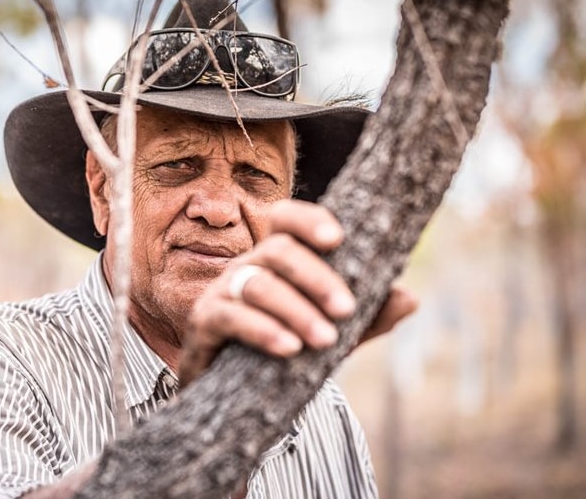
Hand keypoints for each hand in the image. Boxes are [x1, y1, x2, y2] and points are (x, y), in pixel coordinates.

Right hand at [178, 200, 416, 387]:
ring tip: (326, 339)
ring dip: (296, 310)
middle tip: (347, 309)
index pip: (285, 219)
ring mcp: (223, 291)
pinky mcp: (205, 322)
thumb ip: (368, 318)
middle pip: (277, 251)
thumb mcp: (335, 334)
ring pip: (257, 284)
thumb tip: (408, 298)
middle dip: (316, 278)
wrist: (236, 393)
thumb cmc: (288, 350)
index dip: (309, 220)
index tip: (337, 239)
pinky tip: (289, 349)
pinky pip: (232, 317)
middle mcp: (248, 266)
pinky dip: (263, 330)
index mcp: (276, 258)